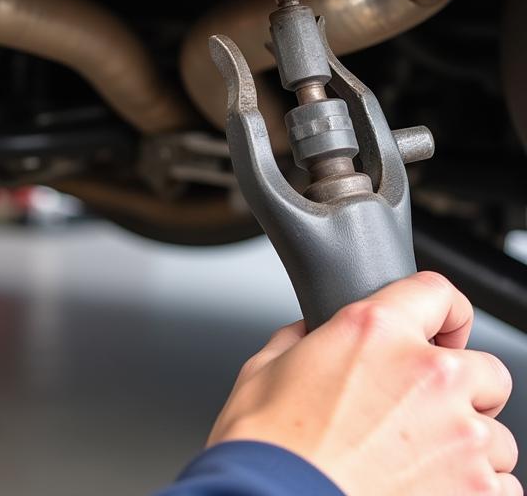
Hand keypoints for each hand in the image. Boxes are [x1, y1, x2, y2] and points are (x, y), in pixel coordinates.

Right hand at [208, 272, 518, 495]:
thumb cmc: (267, 445)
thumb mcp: (264, 368)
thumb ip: (300, 340)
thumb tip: (309, 336)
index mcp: (377, 331)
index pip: (438, 292)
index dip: (441, 312)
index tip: (440, 331)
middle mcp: (429, 376)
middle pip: (487, 370)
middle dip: (463, 388)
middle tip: (422, 409)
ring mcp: (459, 438)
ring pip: (497, 437)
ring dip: (466, 445)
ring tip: (419, 460)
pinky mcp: (475, 493)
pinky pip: (503, 487)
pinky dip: (474, 489)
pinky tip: (431, 487)